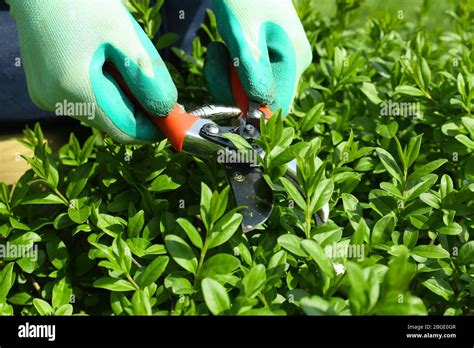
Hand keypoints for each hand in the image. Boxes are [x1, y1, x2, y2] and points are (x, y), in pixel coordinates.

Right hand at [8, 0, 176, 142]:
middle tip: (156, 86)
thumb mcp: (124, 37)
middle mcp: (56, 100)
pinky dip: (104, 90)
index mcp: (75, 89)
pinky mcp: (44, 90)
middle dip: (139, 109)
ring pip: (100, 112)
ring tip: (123, 62)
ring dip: (121, 97)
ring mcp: (47, 97)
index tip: (173, 118)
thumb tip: (166, 110)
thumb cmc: (83, 2)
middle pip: (113, 122)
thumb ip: (146, 78)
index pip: (125, 131)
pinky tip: (105, 63)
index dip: (152, 128)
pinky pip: (84, 101)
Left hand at [205, 0, 311, 114]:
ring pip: (245, 90)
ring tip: (218, 49)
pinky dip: (225, 68)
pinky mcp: (258, 56)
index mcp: (294, 59)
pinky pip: (240, 76)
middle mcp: (288, 64)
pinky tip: (221, 47)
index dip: (253, 114)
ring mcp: (273, 60)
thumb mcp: (244, 32)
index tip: (227, 105)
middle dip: (232, 89)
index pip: (278, 106)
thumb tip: (258, 107)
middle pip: (259, 100)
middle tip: (219, 61)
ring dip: (224, 77)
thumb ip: (252, 70)